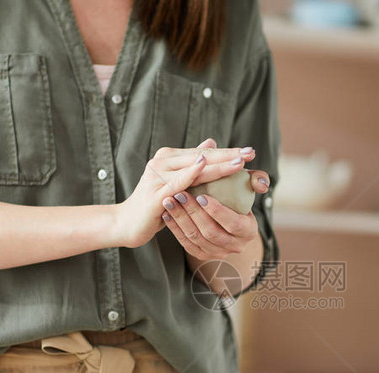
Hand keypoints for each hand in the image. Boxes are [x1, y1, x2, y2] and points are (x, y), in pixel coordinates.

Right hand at [114, 143, 256, 247]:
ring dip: (217, 164)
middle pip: (201, 157)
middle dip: (228, 155)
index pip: (204, 153)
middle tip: (250, 153)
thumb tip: (211, 143)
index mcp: (169, 158)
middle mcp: (162, 162)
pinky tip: (203, 165)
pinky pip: (176, 182)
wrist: (127, 223)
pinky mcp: (155, 192)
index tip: (250, 151)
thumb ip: (193, 165)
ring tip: (239, 162)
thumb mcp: (176, 184)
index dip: (227, 151)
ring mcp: (157, 176)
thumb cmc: (155, 204)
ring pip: (193, 168)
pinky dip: (190, 173)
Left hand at [161, 138, 270, 260]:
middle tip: (179, 194)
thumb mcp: (248, 188)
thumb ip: (257, 180)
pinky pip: (186, 243)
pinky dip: (175, 228)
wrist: (226, 219)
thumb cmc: (237, 198)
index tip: (202, 196)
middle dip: (193, 213)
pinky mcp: (202, 255)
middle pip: (211, 232)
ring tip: (169, 201)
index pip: (233, 224)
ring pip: (196, 238)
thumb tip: (261, 184)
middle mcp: (235, 246)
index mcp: (249, 231)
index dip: (217, 211)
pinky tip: (167, 213)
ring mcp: (218, 253)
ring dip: (181, 219)